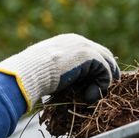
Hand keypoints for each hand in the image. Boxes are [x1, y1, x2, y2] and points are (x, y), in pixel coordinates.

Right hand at [0, 34, 118, 109]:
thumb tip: (62, 84)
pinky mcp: (89, 55)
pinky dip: (101, 85)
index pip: (91, 51)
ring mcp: (84, 46)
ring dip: (104, 82)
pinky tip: (89, 96)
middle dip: (109, 70)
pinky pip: (105, 70)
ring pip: (106, 62)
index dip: (98, 66)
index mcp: (67, 42)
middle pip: (103, 54)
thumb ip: (61, 71)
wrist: (29, 72)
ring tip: (93, 97)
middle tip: (109, 86)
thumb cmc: (32, 74)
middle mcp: (78, 41)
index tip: (98, 82)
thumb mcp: (48, 70)